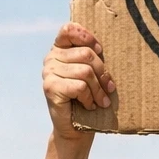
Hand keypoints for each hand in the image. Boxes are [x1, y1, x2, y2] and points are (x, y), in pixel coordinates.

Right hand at [42, 23, 114, 139]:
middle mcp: (51, 58)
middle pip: (86, 54)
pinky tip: (89, 105)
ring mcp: (48, 72)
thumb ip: (92, 57)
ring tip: (102, 100)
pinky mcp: (50, 87)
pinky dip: (89, 98)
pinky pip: (79, 86)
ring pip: (85, 72)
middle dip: (102, 73)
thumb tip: (102, 49)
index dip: (87, 37)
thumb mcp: (91, 73)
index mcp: (60, 49)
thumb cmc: (87, 97)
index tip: (100, 51)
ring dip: (98, 90)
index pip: (69, 29)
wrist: (75, 128)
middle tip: (109, 88)